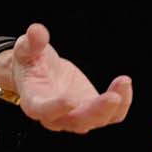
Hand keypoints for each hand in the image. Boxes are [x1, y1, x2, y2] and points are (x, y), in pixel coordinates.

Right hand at [0, 23, 132, 133]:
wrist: (42, 73)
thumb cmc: (30, 62)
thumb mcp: (26, 49)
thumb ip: (31, 43)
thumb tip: (36, 30)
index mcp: (34, 102)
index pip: (42, 110)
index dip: (55, 108)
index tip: (69, 100)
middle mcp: (55, 117)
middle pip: (76, 121)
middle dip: (96, 111)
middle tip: (113, 97)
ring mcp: (76, 116)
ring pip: (96, 120)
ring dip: (113, 107)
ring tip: (124, 82)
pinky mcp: (92, 111)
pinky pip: (111, 115)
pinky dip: (122, 103)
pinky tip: (124, 83)